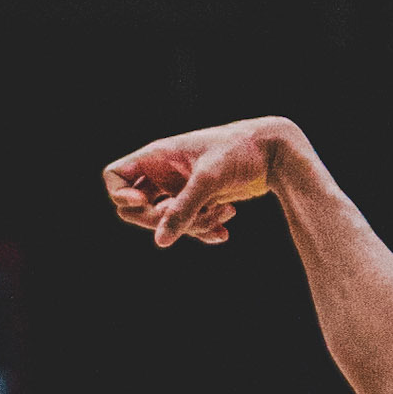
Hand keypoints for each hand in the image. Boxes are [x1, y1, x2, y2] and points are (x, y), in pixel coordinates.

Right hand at [103, 116, 293, 246]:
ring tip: (224, 213)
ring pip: (166, 221)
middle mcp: (165, 172)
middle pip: (137, 207)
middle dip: (159, 219)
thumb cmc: (241, 152)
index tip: (144, 203)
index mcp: (159, 156)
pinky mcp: (200, 201)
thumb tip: (160, 241)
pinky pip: (188, 225)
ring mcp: (182, 188)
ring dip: (192, 225)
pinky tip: (224, 231)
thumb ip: (184, 209)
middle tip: (188, 215)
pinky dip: (204, 230)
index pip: (115, 176)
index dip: (120, 194)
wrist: (277, 152)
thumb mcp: (210, 179)